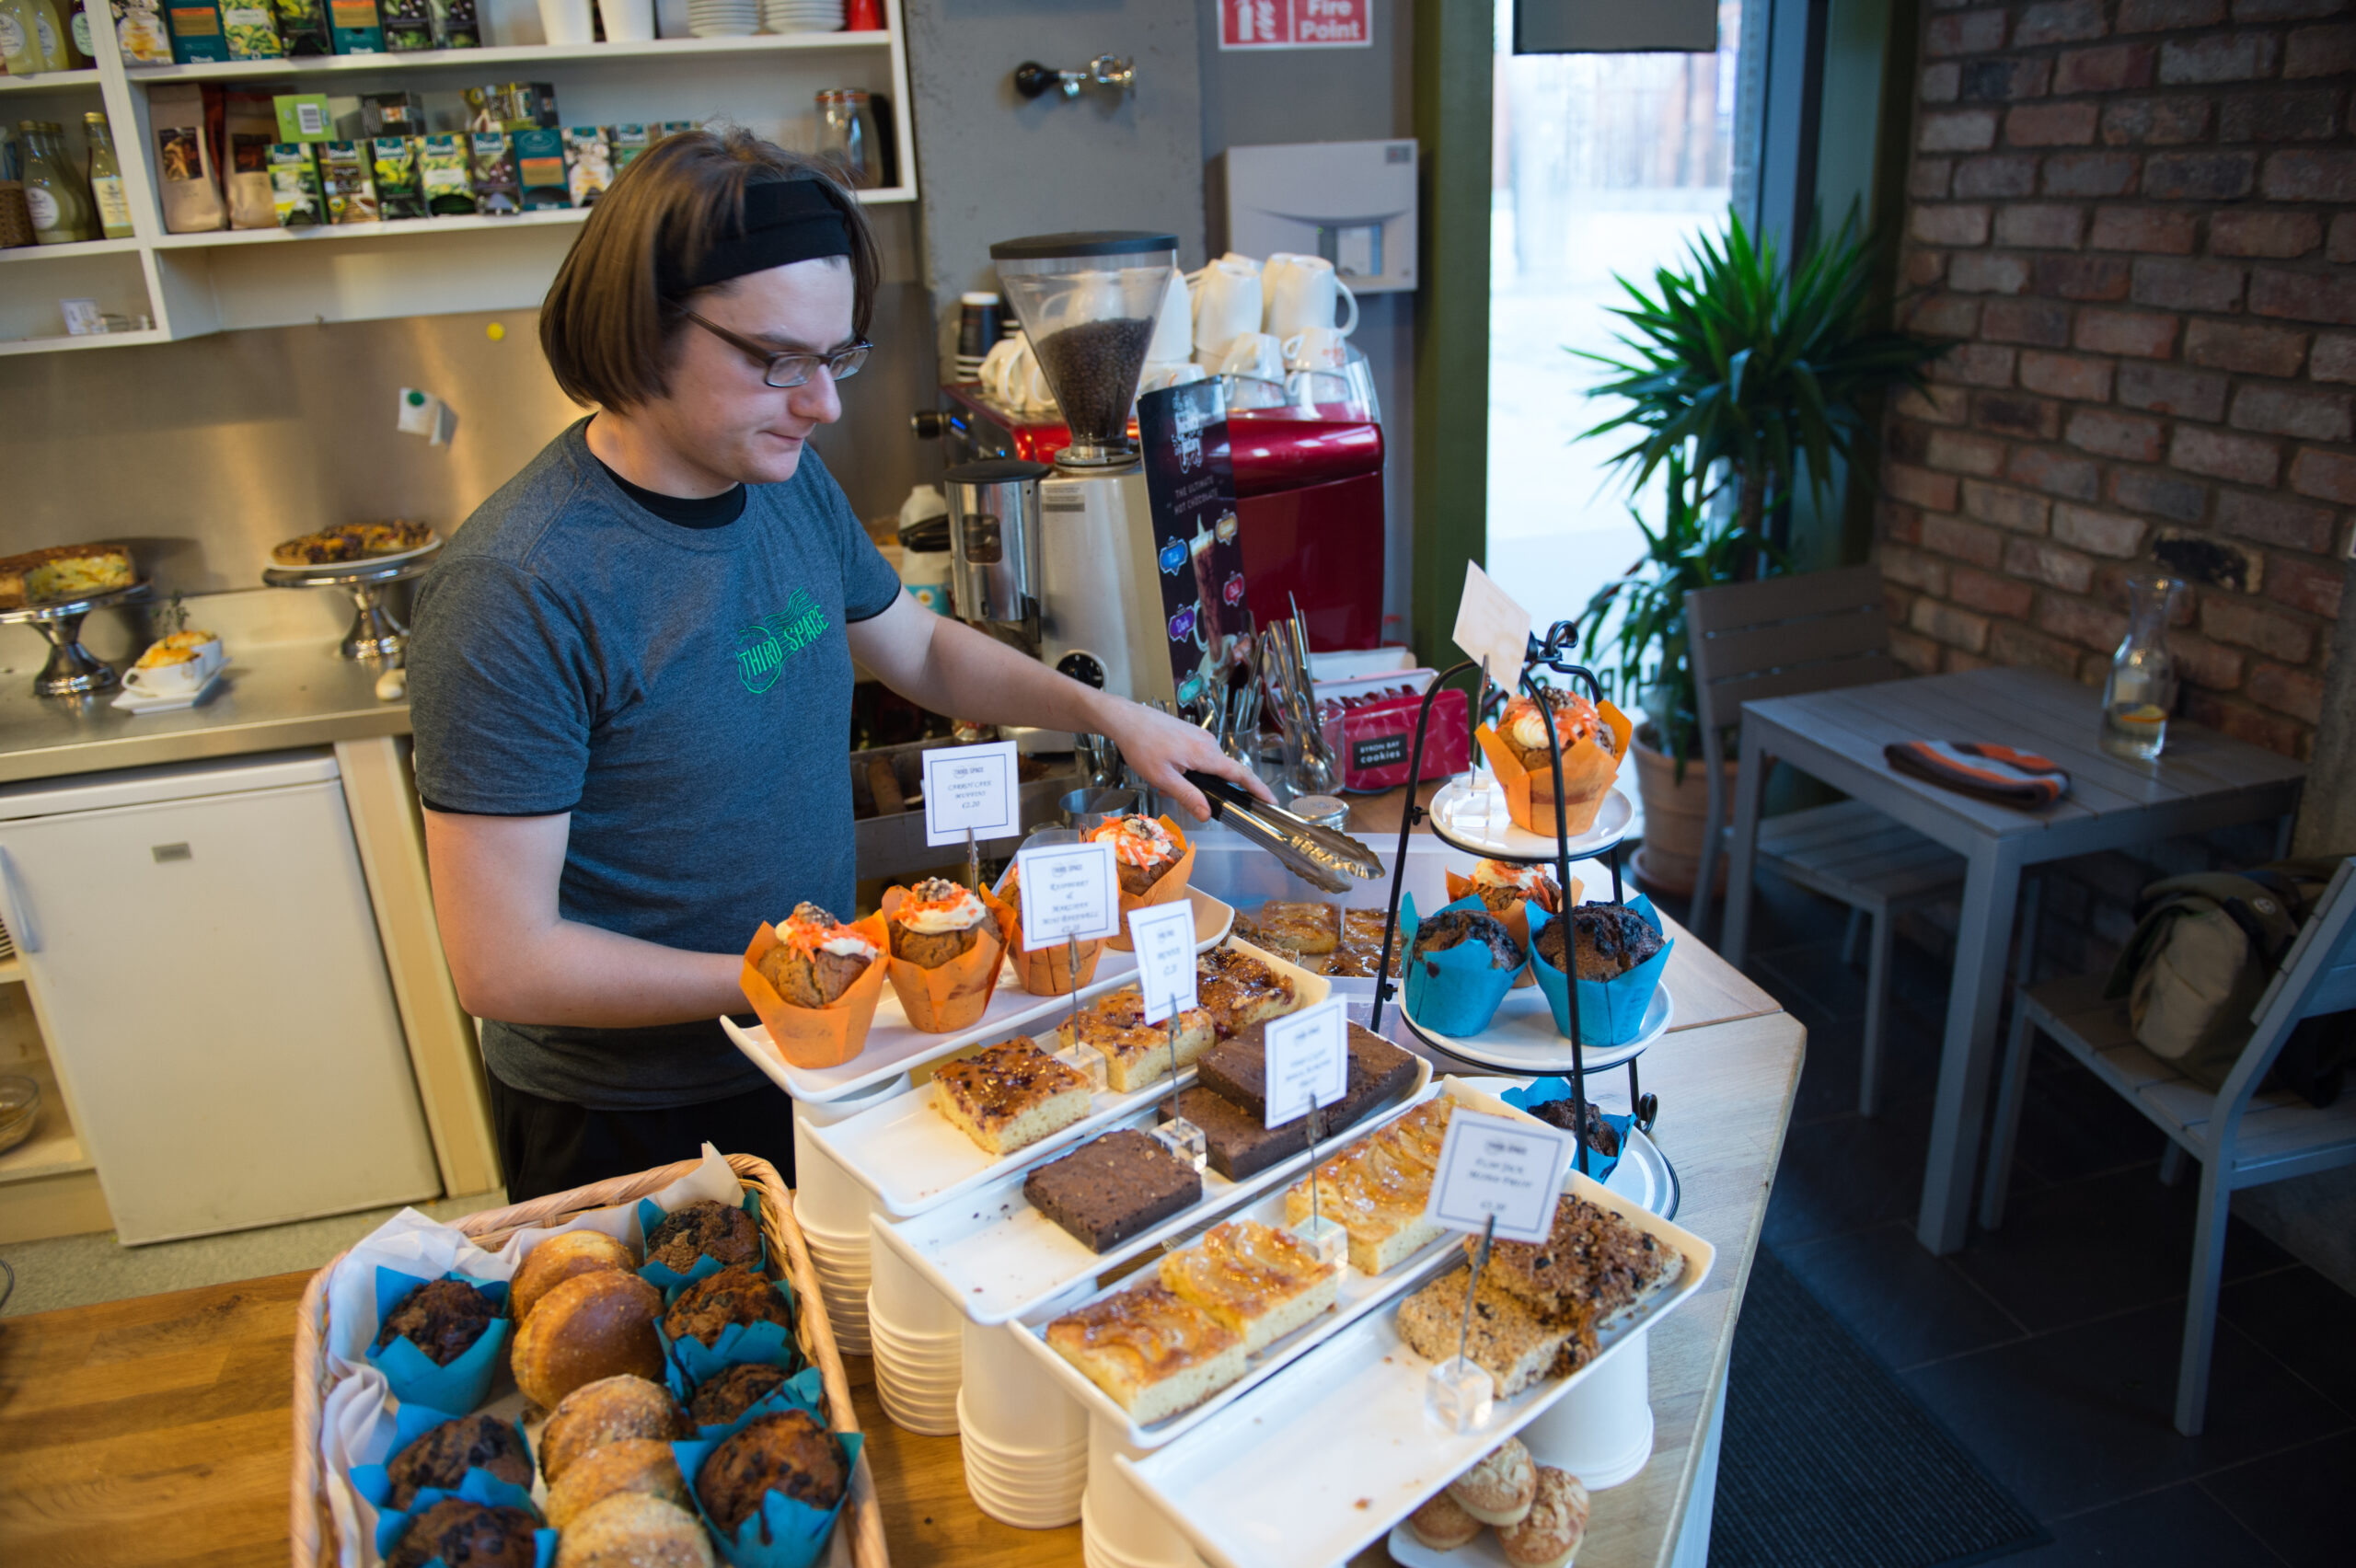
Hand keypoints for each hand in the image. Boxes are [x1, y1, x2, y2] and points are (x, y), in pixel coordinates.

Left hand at [1097, 700, 1272, 820]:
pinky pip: (1197, 757)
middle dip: (1202, 789)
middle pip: (1221, 773)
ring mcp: (1200, 737)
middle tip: (1170, 792)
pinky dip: (1184, 769)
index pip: (1240, 774)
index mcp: (1206, 754)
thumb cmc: (1142, 746)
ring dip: (1188, 780)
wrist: (1126, 719)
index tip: (1271, 801)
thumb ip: (1188, 796)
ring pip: (1205, 767)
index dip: (1258, 789)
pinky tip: (1163, 770)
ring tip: (1161, 781)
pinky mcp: (1191, 734)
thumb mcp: (1163, 778)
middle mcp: (1209, 743)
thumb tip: (1208, 815)